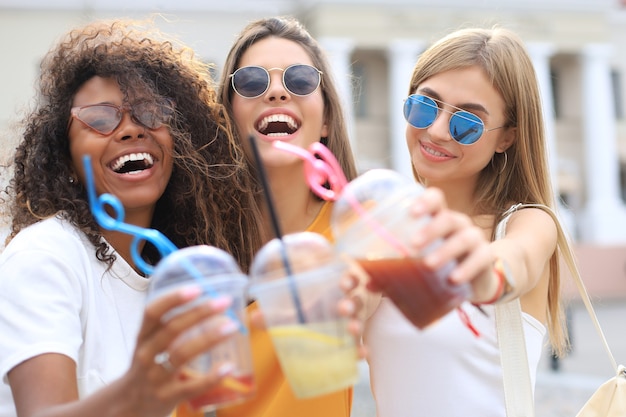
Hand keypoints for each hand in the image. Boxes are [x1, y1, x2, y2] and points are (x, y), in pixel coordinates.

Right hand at [119, 286, 239, 416]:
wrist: (127, 407)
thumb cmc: (148, 368)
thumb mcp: (150, 345)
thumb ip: (172, 327)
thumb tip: (210, 304)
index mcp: (143, 337)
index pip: (152, 313)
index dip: (173, 299)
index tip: (196, 288)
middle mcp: (146, 355)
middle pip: (171, 329)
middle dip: (199, 313)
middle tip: (224, 302)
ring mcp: (155, 377)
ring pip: (181, 354)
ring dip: (209, 338)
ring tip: (231, 327)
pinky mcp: (166, 397)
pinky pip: (191, 387)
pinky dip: (211, 377)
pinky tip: (228, 367)